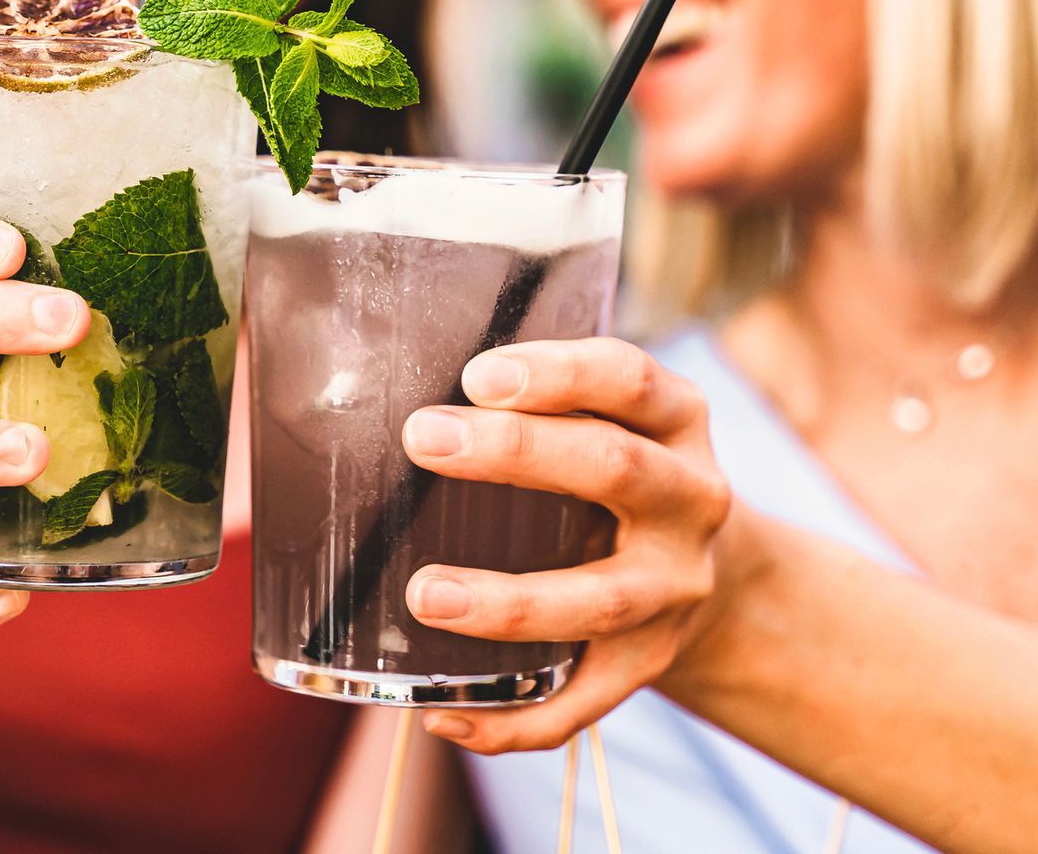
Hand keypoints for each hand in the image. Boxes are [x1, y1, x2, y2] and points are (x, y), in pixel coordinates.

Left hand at [403, 337, 730, 752]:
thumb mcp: (606, 418)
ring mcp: (674, 591)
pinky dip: (511, 720)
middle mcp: (690, 501)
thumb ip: (532, 401)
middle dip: (515, 453)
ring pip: (599, 601)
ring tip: (423, 594)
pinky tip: (440, 711)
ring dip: (508, 602)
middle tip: (422, 439)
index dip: (558, 372)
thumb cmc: (612, 474)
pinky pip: (581, 704)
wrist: (715, 574)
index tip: (476, 374)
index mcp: (676, 422)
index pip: (629, 380)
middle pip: (614, 469)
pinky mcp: (648, 665)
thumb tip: (376, 388)